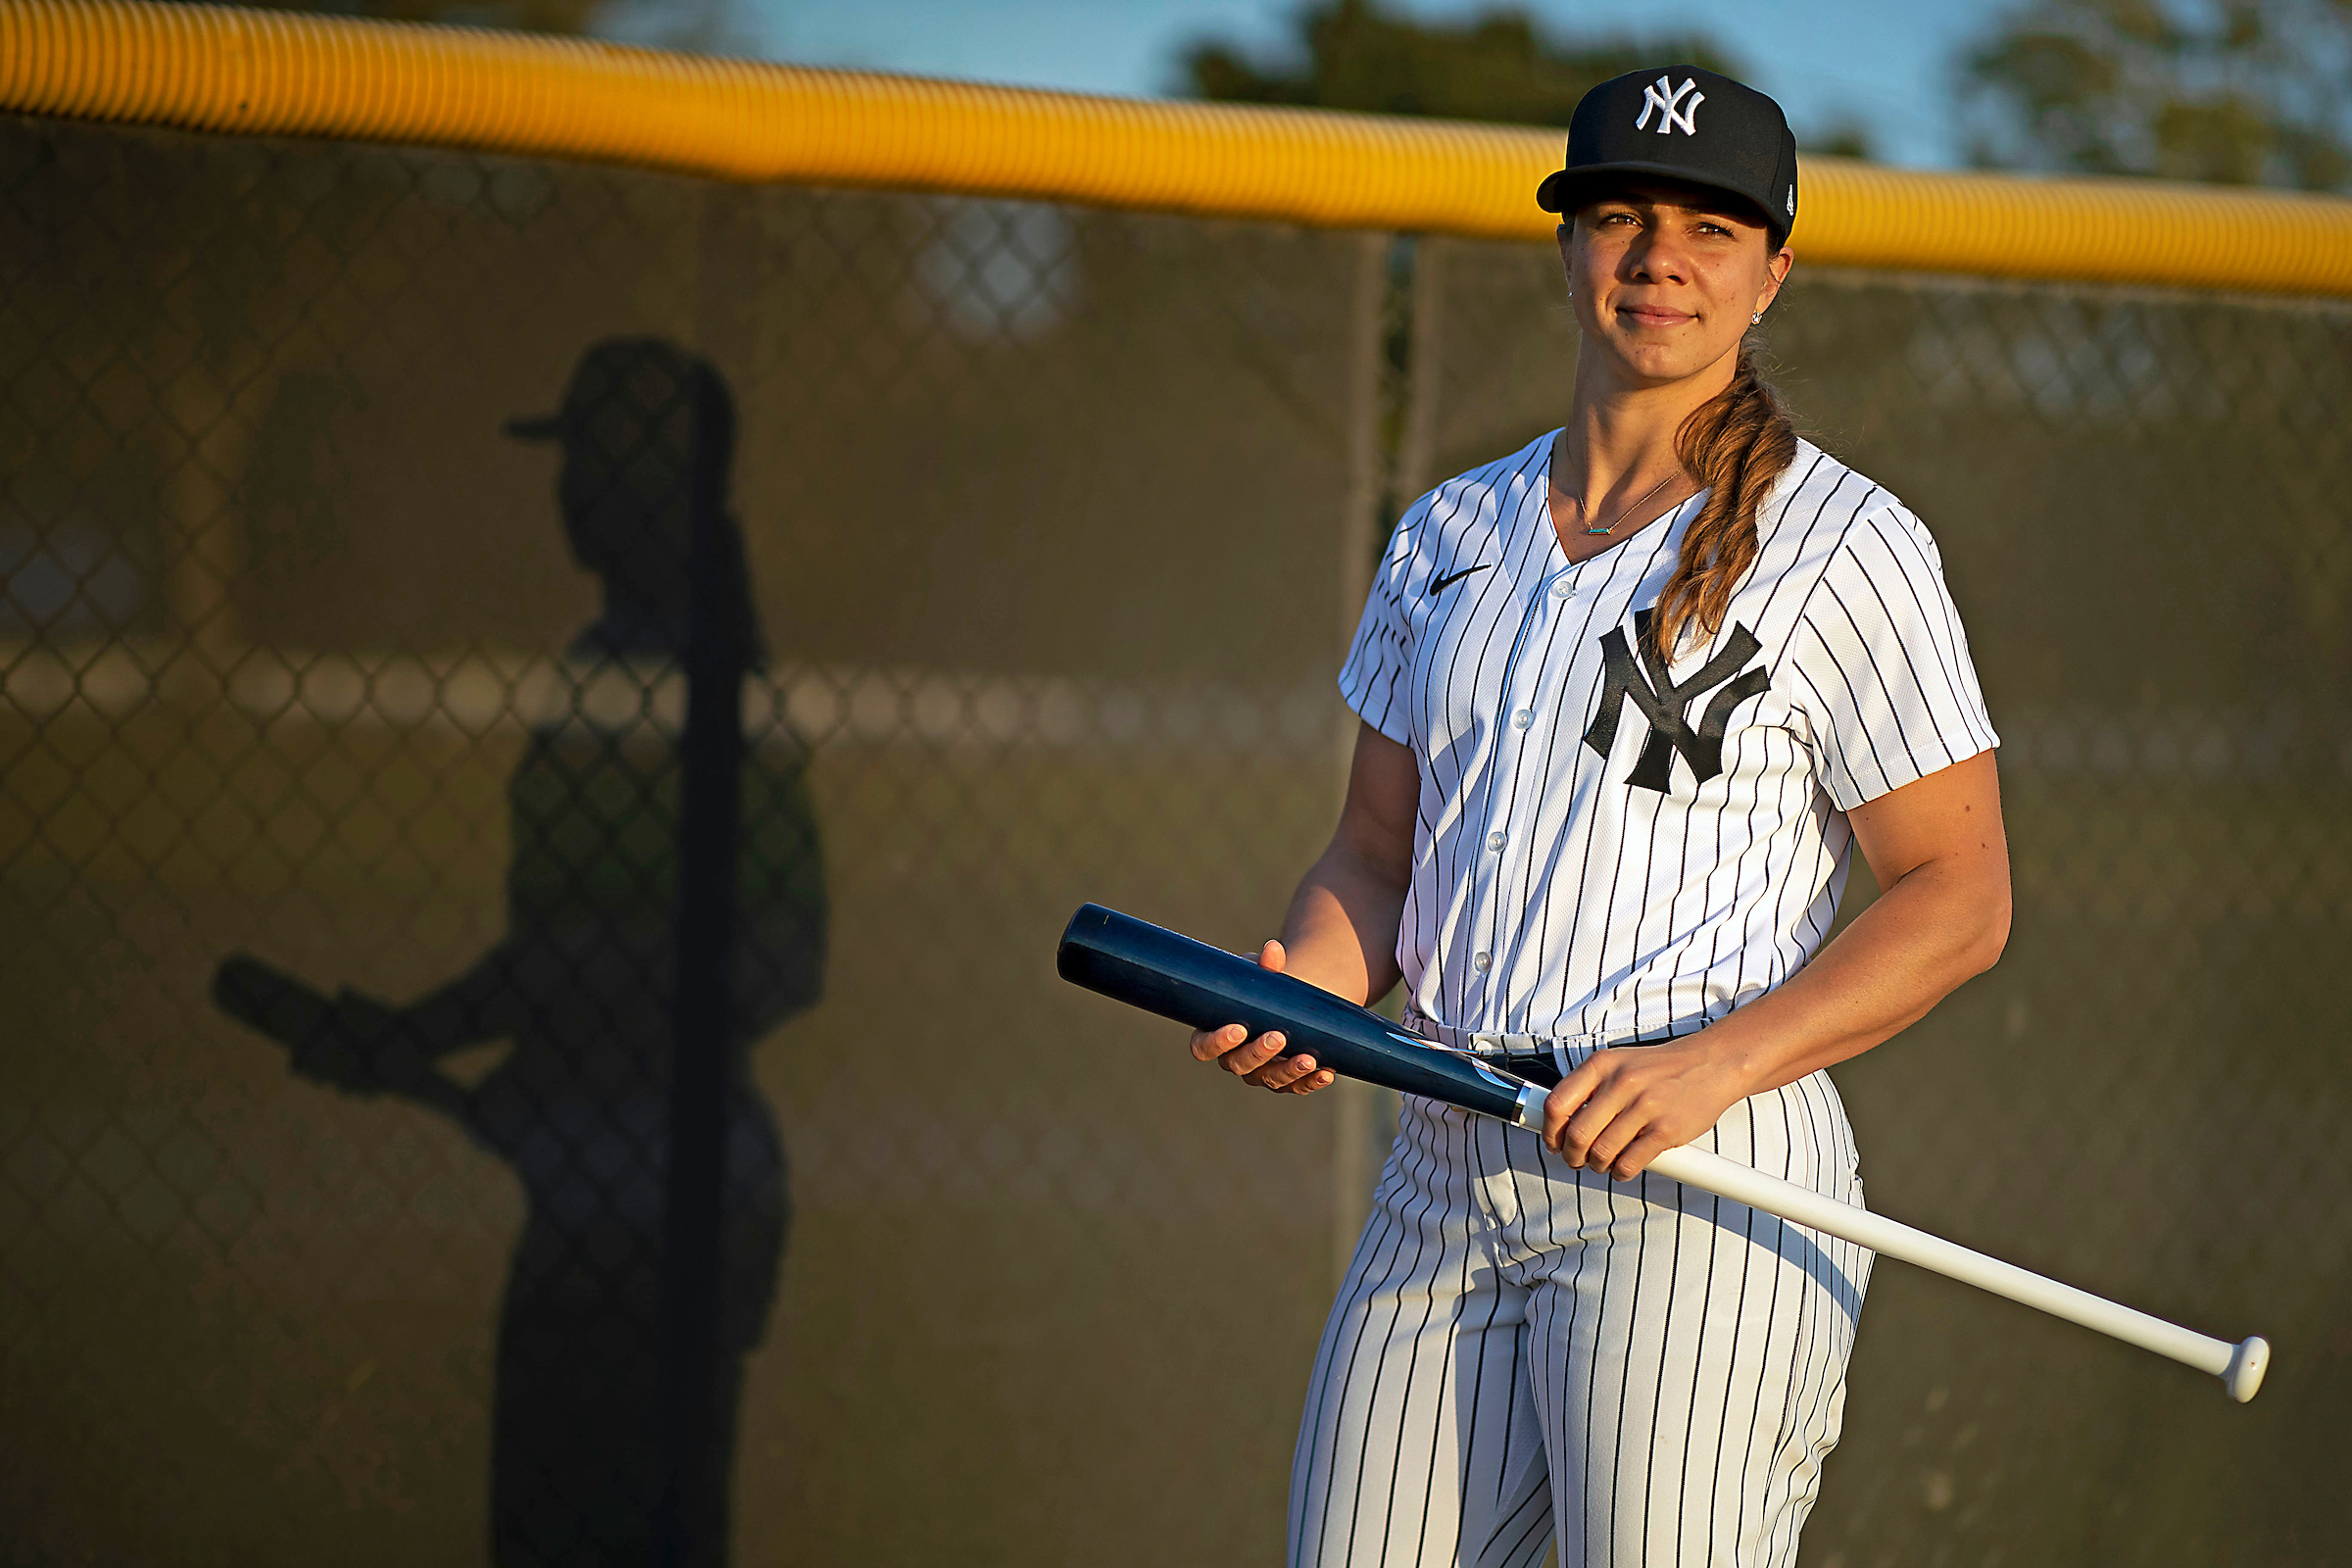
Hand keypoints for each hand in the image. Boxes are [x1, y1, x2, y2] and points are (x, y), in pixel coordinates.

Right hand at [1186, 939, 1337, 1095]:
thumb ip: (1265, 964)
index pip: (1203, 1047)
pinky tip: (1326, 1072)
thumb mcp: (1261, 975)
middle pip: (1239, 1065)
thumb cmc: (1265, 988)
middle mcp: (1235, 1059)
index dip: (1217, 1043)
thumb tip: (1273, 949)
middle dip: (1258, 1053)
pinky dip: (1312, 1081)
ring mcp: (1261, 1073)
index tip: (1238, 1029)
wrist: (1292, 1002)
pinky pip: (1298, 1086)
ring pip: (1270, 1079)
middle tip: (1278, 1037)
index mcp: (1216, 1034)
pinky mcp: (1288, 1080)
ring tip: (1308, 1059)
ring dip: (1288, 1071)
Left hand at [1541, 1039, 1748, 1179]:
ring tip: (1602, 1163)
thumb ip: (1589, 1087)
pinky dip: (1620, 1173)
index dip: (1550, 1131)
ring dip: (1597, 1165)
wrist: (1711, 1064)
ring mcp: (1645, 1107)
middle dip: (1571, 1156)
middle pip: (1577, 1135)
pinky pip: (1629, 1164)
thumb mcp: (1618, 1063)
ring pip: (1601, 1153)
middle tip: (1576, 1160)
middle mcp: (1621, 1084)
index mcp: (1602, 1065)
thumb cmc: (1661, 1068)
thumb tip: (1560, 1122)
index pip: (1557, 1104)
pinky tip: (1623, 1168)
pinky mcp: (1666, 1130)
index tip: (1553, 1142)